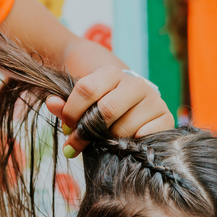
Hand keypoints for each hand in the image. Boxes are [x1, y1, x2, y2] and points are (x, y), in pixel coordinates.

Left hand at [45, 66, 173, 155]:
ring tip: (105, 142)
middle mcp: (135, 83)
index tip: (67, 126)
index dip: (72, 111)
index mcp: (111, 73)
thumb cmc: (104, 107)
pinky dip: (131, 143)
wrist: (136, 107)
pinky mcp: (165, 117)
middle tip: (79, 142)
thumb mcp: (84, 104)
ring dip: (110, 140)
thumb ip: (66, 106)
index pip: (87, 89)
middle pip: (106, 110)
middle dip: (89, 131)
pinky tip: (126, 143)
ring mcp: (152, 99)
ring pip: (124, 127)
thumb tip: (50, 103)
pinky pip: (144, 136)